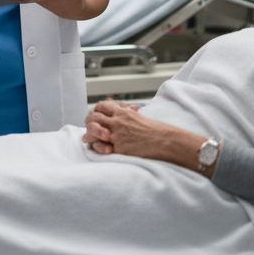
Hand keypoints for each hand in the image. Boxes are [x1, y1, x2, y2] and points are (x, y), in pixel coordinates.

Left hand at [82, 100, 209, 175]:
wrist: (166, 142)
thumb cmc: (157, 130)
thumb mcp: (140, 117)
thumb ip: (128, 114)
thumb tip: (124, 112)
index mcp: (123, 112)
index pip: (102, 106)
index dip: (97, 110)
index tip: (97, 115)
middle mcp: (117, 122)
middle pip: (93, 117)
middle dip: (89, 122)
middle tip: (89, 127)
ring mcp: (116, 135)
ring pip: (92, 131)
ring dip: (88, 134)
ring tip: (87, 138)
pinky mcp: (118, 148)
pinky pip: (100, 146)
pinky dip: (97, 147)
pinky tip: (97, 148)